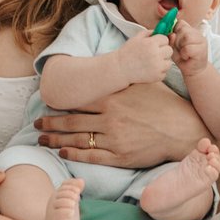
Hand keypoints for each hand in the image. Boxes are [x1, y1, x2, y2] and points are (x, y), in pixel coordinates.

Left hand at [35, 81, 204, 167]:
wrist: (183, 130)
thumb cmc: (165, 104)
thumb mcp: (144, 82)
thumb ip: (124, 76)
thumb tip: (114, 62)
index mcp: (113, 98)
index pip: (79, 100)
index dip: (60, 103)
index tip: (46, 103)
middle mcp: (109, 118)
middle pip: (71, 120)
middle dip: (50, 123)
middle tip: (36, 124)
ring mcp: (113, 139)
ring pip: (77, 139)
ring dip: (56, 139)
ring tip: (42, 139)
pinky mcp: (119, 157)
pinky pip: (90, 155)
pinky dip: (74, 154)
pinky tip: (62, 152)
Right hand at [117, 32, 173, 83]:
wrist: (120, 68)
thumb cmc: (128, 52)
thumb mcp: (137, 37)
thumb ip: (152, 32)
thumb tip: (167, 30)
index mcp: (151, 43)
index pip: (165, 39)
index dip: (160, 42)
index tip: (153, 45)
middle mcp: (156, 55)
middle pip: (169, 50)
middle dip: (163, 51)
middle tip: (152, 54)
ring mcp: (157, 67)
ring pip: (169, 62)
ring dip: (162, 62)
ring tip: (151, 62)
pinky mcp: (157, 76)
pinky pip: (165, 72)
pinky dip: (159, 71)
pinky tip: (150, 69)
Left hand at [170, 20, 209, 75]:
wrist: (193, 70)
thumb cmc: (183, 57)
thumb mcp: (173, 47)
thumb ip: (171, 40)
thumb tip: (172, 34)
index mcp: (190, 30)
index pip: (180, 23)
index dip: (175, 31)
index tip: (175, 40)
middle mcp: (197, 33)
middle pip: (183, 29)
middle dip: (177, 40)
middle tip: (180, 49)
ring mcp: (201, 40)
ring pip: (187, 37)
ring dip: (181, 47)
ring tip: (183, 53)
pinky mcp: (202, 49)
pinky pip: (188, 48)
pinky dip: (184, 54)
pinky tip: (187, 57)